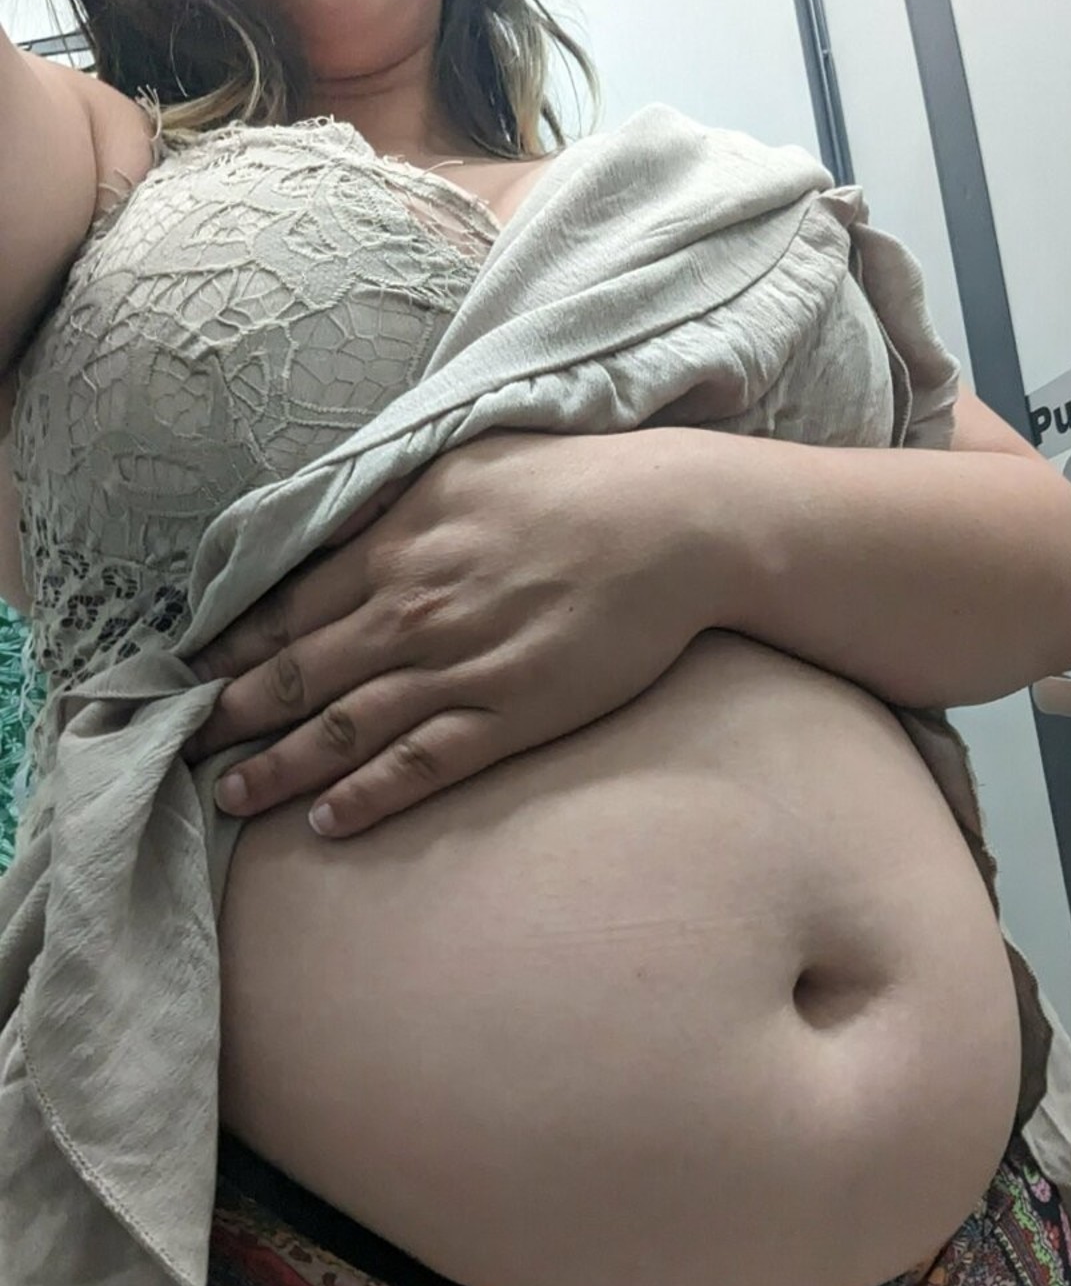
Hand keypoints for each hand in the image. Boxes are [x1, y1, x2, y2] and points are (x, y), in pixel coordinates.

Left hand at [184, 429, 716, 836]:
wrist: (672, 523)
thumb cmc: (575, 482)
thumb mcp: (466, 463)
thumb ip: (393, 502)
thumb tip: (335, 525)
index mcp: (398, 547)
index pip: (290, 608)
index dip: (236, 648)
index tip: (195, 677)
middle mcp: (413, 611)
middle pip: (302, 674)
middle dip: (235, 714)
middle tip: (183, 746)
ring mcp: (460, 669)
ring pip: (348, 728)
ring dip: (281, 766)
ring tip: (231, 797)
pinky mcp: (511, 714)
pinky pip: (424, 764)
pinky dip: (371, 795)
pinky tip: (329, 822)